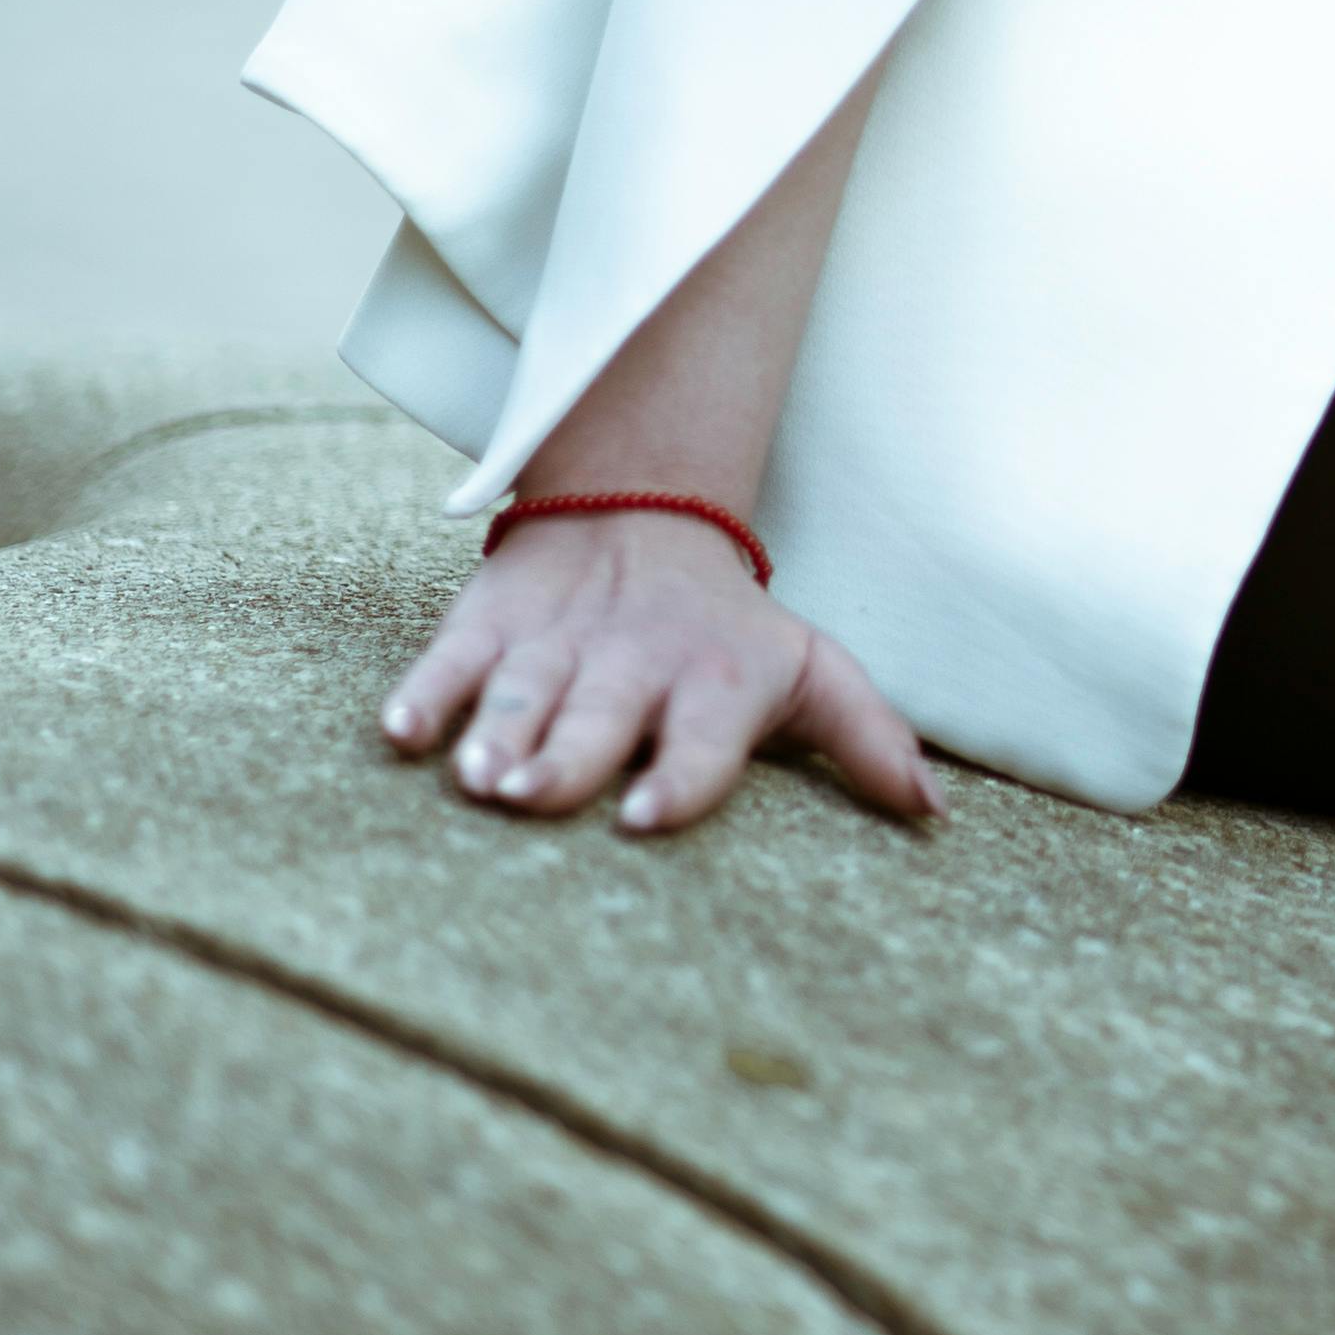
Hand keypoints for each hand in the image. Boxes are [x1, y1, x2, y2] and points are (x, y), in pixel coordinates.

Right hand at [382, 507, 946, 841]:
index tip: (647, 817)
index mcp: (715, 683)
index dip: (679, 778)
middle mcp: (634, 666)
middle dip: (565, 761)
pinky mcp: (491, 622)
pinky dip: (426, 690)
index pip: (704, 739)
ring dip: (495, 733)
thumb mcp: (809, 667)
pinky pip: (452, 658)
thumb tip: (934, 815)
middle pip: (598, 720)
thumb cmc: (729, 630)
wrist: (642, 517)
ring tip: (475, 778)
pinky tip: (401, 729)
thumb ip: (867, 738)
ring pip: (521, 694)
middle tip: (534, 795)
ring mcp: (556, 645)